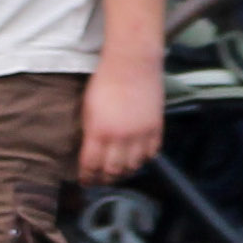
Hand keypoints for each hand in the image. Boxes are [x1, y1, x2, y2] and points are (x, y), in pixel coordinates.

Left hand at [80, 49, 165, 184]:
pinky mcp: (156, 127)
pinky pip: (151, 153)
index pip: (91, 165)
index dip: (87, 177)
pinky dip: (143, 159)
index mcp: (99, 131)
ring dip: (125, 171)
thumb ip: (90, 132)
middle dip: (105, 179)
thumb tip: (90, 152)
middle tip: (102, 179)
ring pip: (134, 166)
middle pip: (114, 171)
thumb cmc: (105, 80)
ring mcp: (141, 133)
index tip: (86, 180)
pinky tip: (137, 157)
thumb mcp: (87, 108)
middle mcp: (121, 137)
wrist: (132, 62)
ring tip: (120, 171)